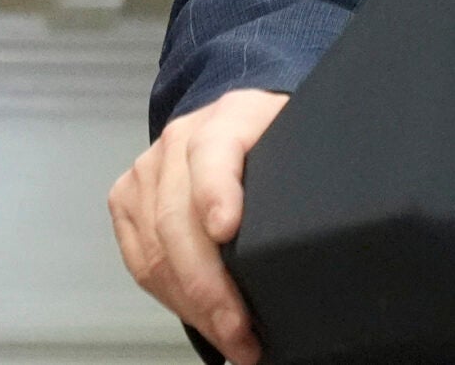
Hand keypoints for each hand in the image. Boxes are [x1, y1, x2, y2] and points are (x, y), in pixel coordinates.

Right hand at [108, 88, 287, 362]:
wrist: (239, 118)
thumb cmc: (277, 136)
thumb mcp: (301, 136)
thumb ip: (305, 168)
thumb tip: (327, 225)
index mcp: (230, 117)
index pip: (214, 152)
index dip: (217, 192)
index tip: (227, 230)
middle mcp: (180, 140)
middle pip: (178, 219)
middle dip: (210, 285)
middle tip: (241, 328)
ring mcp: (148, 171)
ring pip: (157, 251)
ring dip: (193, 305)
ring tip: (232, 338)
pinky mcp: (128, 201)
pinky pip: (141, 262)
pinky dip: (173, 299)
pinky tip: (203, 320)